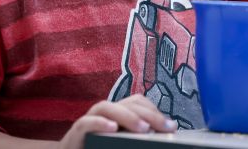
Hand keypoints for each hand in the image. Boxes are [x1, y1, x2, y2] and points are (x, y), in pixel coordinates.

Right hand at [59, 95, 176, 148]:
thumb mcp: (122, 144)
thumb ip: (136, 139)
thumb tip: (160, 137)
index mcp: (117, 116)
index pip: (137, 102)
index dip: (154, 110)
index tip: (171, 126)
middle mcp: (104, 114)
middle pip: (127, 104)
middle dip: (149, 114)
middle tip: (165, 128)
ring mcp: (89, 121)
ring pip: (106, 107)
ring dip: (127, 116)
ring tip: (144, 128)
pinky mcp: (76, 133)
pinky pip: (86, 123)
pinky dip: (99, 123)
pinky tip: (112, 128)